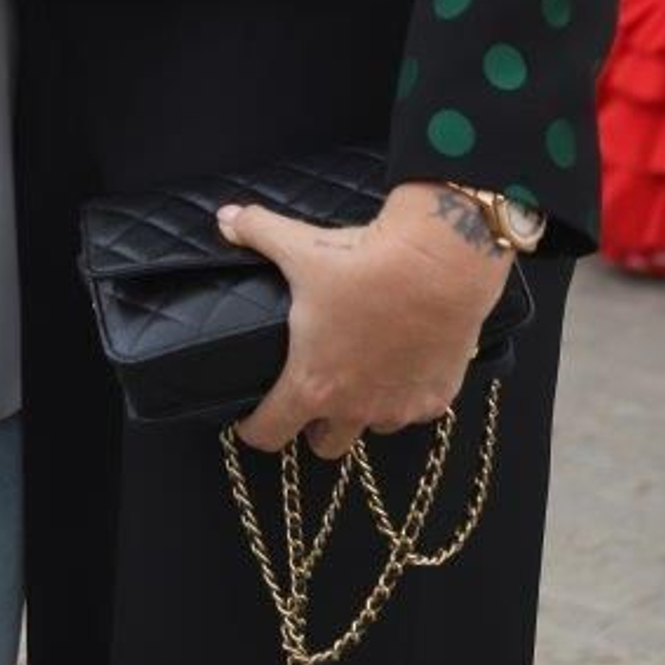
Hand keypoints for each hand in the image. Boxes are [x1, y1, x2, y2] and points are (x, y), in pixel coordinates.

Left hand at [218, 182, 513, 460]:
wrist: (440, 263)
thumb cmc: (363, 262)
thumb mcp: (299, 245)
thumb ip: (255, 231)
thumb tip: (225, 218)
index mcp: (311, 383)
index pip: (269, 433)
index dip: (254, 428)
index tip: (250, 417)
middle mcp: (354, 408)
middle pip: (325, 445)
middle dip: (314, 426)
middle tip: (313, 391)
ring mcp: (398, 408)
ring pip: (372, 427)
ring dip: (363, 409)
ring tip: (362, 373)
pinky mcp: (436, 398)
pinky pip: (413, 410)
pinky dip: (405, 394)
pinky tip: (404, 364)